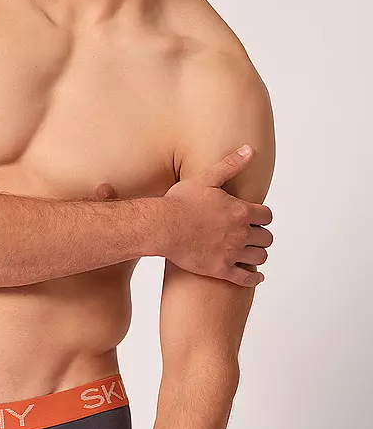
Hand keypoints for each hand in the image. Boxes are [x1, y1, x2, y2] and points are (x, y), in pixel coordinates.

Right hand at [161, 144, 272, 286]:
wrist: (161, 227)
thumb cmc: (179, 202)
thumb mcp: (206, 178)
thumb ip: (230, 165)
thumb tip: (249, 150)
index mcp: (241, 211)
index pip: (267, 216)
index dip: (263, 217)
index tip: (256, 218)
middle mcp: (241, 232)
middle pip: (266, 238)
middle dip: (261, 236)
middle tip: (253, 236)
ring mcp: (231, 252)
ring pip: (259, 257)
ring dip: (258, 254)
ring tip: (252, 253)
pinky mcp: (220, 269)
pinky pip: (245, 278)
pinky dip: (253, 279)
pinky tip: (255, 277)